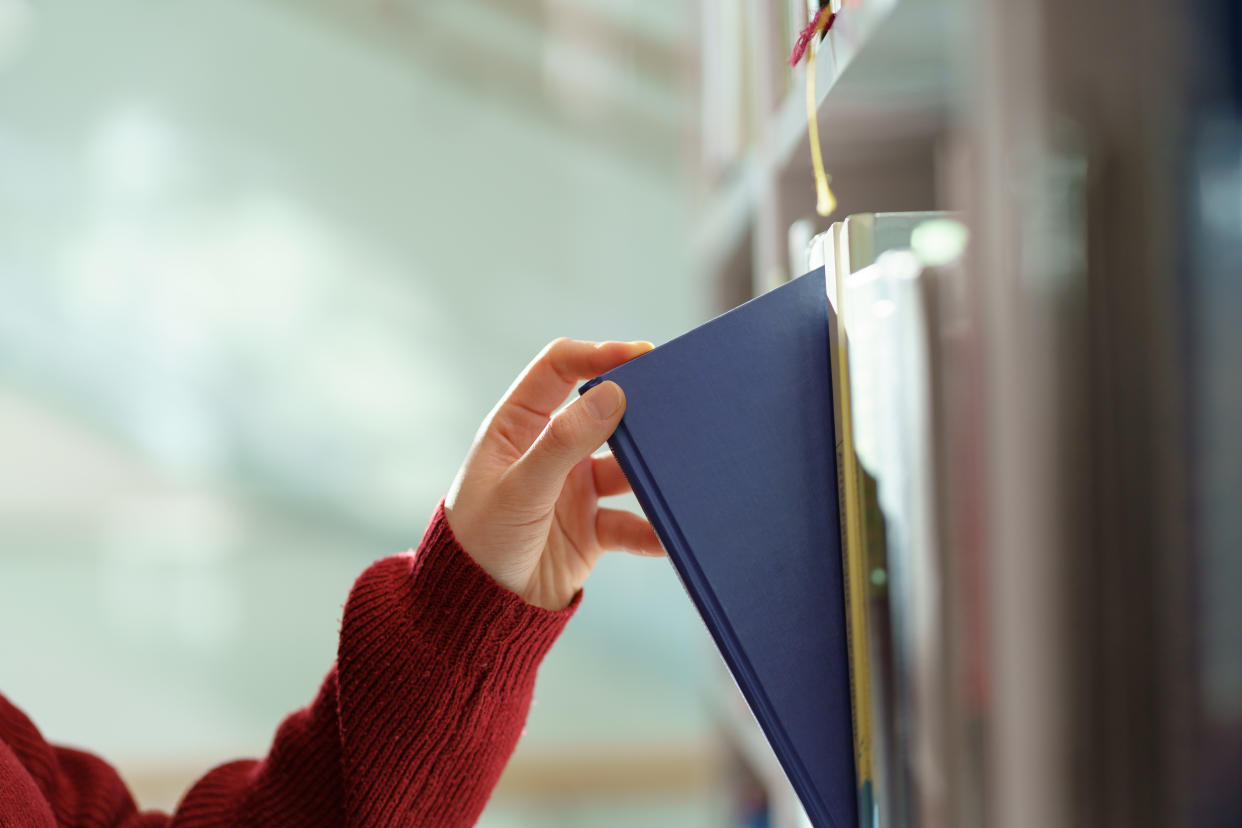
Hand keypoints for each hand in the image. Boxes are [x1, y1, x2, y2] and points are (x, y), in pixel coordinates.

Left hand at [443, 338, 663, 609]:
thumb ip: (565, 442)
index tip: (642, 355)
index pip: (558, 369)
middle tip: (676, 405)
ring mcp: (572, 489)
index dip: (598, 354)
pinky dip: (652, 529)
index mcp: (517, 427)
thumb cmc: (480, 543)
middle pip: (602, 413)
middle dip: (638, 409)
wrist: (477, 617)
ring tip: (680, 470)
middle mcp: (548, 451)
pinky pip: (632, 522)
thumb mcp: (520, 489)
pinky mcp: (591, 529)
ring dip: (650, 470)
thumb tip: (614, 393)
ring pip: (625, 466)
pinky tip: (670, 535)